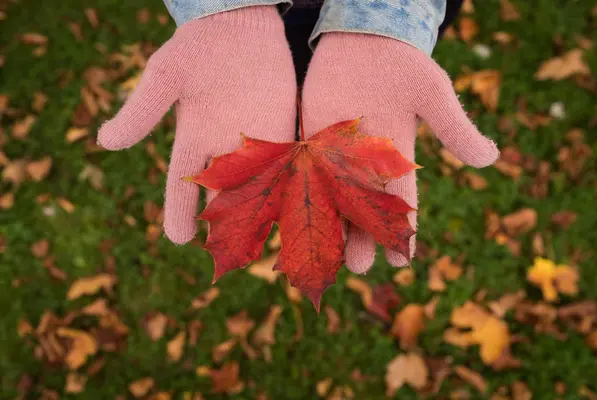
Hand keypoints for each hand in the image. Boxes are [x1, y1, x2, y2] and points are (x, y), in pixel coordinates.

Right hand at [98, 6, 296, 243]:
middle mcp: (223, 150)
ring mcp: (255, 143)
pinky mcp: (283, 131)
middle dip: (224, 226)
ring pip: (257, 189)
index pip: (182, 186)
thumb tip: (105, 142)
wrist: (239, 26)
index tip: (177, 240)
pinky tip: (298, 210)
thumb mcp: (165, 77)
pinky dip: (290, 189)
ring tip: (267, 249)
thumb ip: (142, 111)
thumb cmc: (198, 49)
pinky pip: (287, 166)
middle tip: (227, 258)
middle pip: (222, 197)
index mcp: (193, 141)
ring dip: (261, 216)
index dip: (179, 213)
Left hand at [302, 33, 498, 272]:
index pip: (404, 203)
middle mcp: (366, 164)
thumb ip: (454, 128)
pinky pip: (304, 174)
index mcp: (398, 159)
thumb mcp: (433, 94)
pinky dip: (299, 196)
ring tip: (326, 258)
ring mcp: (336, 155)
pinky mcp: (311, 140)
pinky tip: (291, 220)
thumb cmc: (403, 64)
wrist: (365, 38)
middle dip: (363, 238)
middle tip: (360, 268)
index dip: (405, 232)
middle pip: (366, 210)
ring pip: (334, 200)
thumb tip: (491, 159)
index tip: (403, 260)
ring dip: (331, 228)